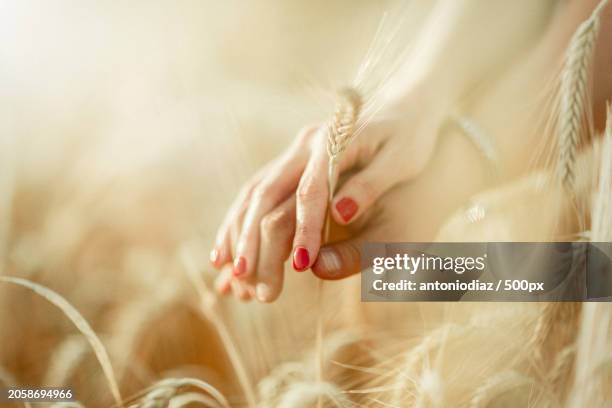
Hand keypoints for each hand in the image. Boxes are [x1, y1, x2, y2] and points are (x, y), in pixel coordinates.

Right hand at [210, 85, 446, 301]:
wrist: (404, 106)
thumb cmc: (410, 137)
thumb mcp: (402, 160)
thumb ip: (370, 185)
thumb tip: (340, 214)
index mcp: (335, 142)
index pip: (311, 191)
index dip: (304, 229)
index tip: (300, 265)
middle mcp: (306, 144)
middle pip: (268, 192)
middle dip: (254, 237)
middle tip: (246, 278)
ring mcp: (294, 151)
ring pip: (254, 191)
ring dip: (238, 230)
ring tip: (226, 271)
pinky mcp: (291, 161)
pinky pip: (256, 190)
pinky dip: (240, 219)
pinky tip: (228, 245)